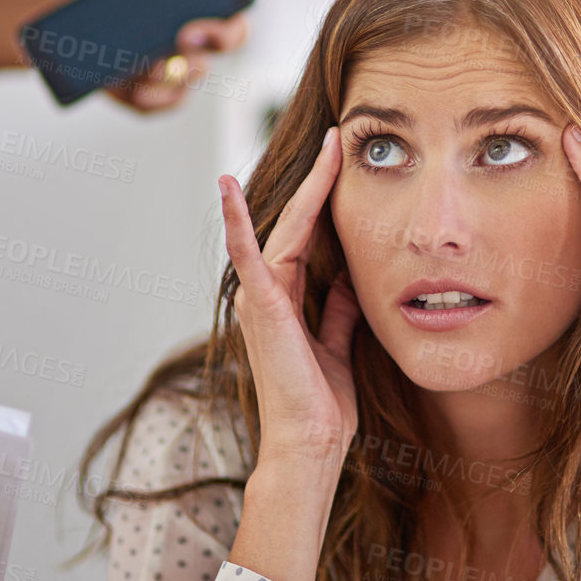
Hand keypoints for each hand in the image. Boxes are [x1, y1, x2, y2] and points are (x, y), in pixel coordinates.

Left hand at [79, 0, 249, 111]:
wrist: (64, 14)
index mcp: (202, 13)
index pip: (234, 26)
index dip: (229, 29)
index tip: (205, 21)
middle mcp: (194, 47)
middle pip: (216, 58)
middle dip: (203, 51)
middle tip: (181, 37)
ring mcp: (171, 73)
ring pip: (185, 82)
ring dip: (170, 75)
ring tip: (146, 65)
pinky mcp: (144, 94)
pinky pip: (157, 104)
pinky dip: (149, 98)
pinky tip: (136, 88)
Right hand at [218, 127, 361, 476]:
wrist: (311, 442)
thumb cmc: (322, 404)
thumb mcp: (338, 344)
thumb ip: (339, 311)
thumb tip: (351, 281)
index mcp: (286, 297)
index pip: (309, 234)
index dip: (325, 197)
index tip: (344, 160)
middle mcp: (267, 290)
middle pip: (296, 221)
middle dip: (319, 179)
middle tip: (338, 138)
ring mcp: (259, 296)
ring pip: (281, 227)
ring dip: (303, 187)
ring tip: (326, 148)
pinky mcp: (258, 305)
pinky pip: (245, 255)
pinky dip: (236, 220)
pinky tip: (228, 188)